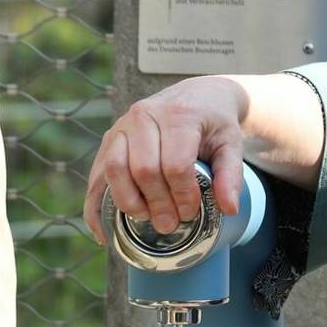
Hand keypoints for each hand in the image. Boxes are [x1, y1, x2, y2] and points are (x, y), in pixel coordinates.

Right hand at [85, 75, 248, 242]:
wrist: (197, 95)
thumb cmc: (214, 121)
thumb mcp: (231, 143)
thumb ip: (231, 174)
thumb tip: (229, 209)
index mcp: (178, 115)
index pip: (176, 163)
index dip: (183, 194)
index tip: (191, 211)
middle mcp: (144, 115)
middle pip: (143, 169)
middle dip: (157, 203)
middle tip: (170, 224)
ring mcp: (122, 125)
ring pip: (114, 169)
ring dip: (129, 202)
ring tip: (147, 219)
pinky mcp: (109, 138)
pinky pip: (96, 174)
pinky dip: (95, 205)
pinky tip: (103, 231)